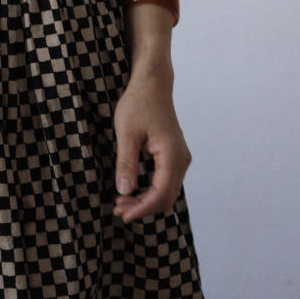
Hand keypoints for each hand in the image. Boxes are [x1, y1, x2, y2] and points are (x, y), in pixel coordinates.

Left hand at [112, 68, 190, 223]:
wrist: (152, 84)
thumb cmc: (138, 103)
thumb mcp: (126, 133)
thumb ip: (126, 163)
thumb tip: (124, 191)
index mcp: (172, 154)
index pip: (160, 193)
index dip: (142, 208)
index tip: (122, 214)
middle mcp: (181, 159)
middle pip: (166, 197)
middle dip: (143, 207)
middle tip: (117, 210)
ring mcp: (180, 158)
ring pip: (166, 191)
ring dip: (145, 200)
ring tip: (121, 203)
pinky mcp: (174, 156)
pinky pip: (165, 181)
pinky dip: (150, 190)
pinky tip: (132, 190)